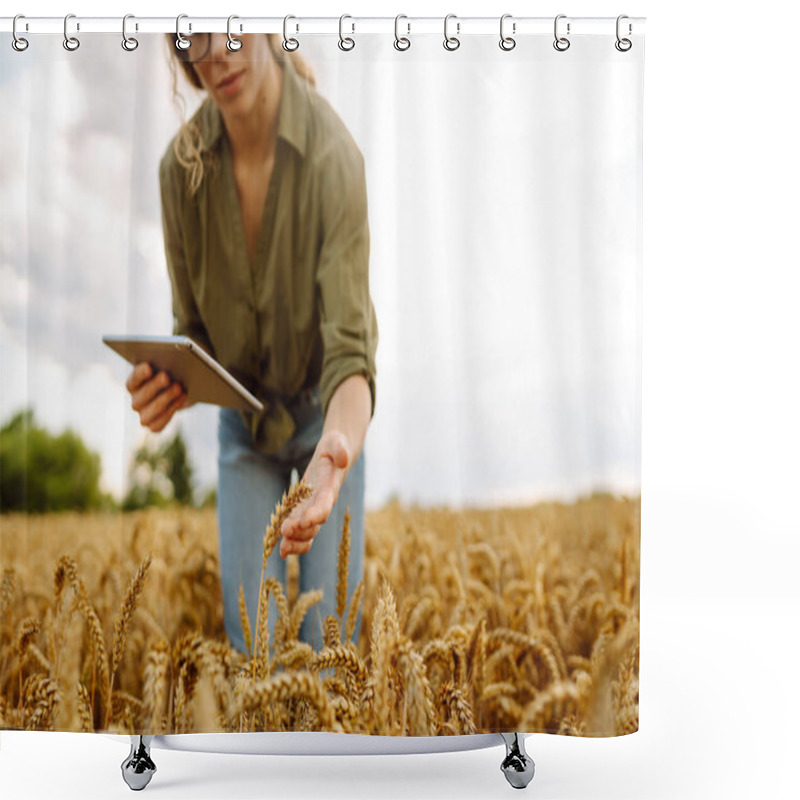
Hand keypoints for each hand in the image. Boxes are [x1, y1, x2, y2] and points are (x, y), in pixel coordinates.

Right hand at [126, 362, 187, 432]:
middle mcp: (136, 399)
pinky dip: (172, 410)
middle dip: (154, 386)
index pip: (133, 380)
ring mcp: (144, 414)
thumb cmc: (173, 373)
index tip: (148, 366)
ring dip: (164, 399)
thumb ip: (166, 362)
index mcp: (134, 383)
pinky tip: (183, 398)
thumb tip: (172, 359)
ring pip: (149, 412)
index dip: (139, 374)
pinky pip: (158, 424)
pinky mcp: (154, 424)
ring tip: (179, 387)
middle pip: (141, 397)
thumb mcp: (169, 365)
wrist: (183, 389)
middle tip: (166, 376)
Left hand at [279, 430, 350, 557]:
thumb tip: (343, 458)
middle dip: (301, 531)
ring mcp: (314, 509)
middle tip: (285, 533)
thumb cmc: (335, 447)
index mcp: (330, 488)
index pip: (324, 504)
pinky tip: (281, 549)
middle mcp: (323, 503)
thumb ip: (340, 449)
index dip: (315, 514)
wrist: (335, 456)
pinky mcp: (304, 510)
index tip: (303, 521)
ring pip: (308, 532)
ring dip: (296, 541)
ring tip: (282, 549)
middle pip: (315, 524)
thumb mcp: (336, 442)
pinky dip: (292, 541)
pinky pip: (300, 530)